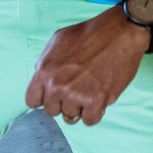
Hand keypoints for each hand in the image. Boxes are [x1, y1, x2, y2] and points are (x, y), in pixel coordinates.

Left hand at [24, 7, 147, 124]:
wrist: (120, 32)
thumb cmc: (91, 33)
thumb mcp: (58, 40)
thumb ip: (45, 62)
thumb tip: (41, 79)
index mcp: (44, 71)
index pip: (32, 101)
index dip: (44, 98)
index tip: (53, 95)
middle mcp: (57, 86)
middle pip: (52, 111)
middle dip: (62, 102)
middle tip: (76, 89)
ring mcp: (77, 95)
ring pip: (71, 117)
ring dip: (79, 107)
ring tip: (89, 91)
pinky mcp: (97, 101)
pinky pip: (89, 120)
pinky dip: (95, 112)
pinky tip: (98, 98)